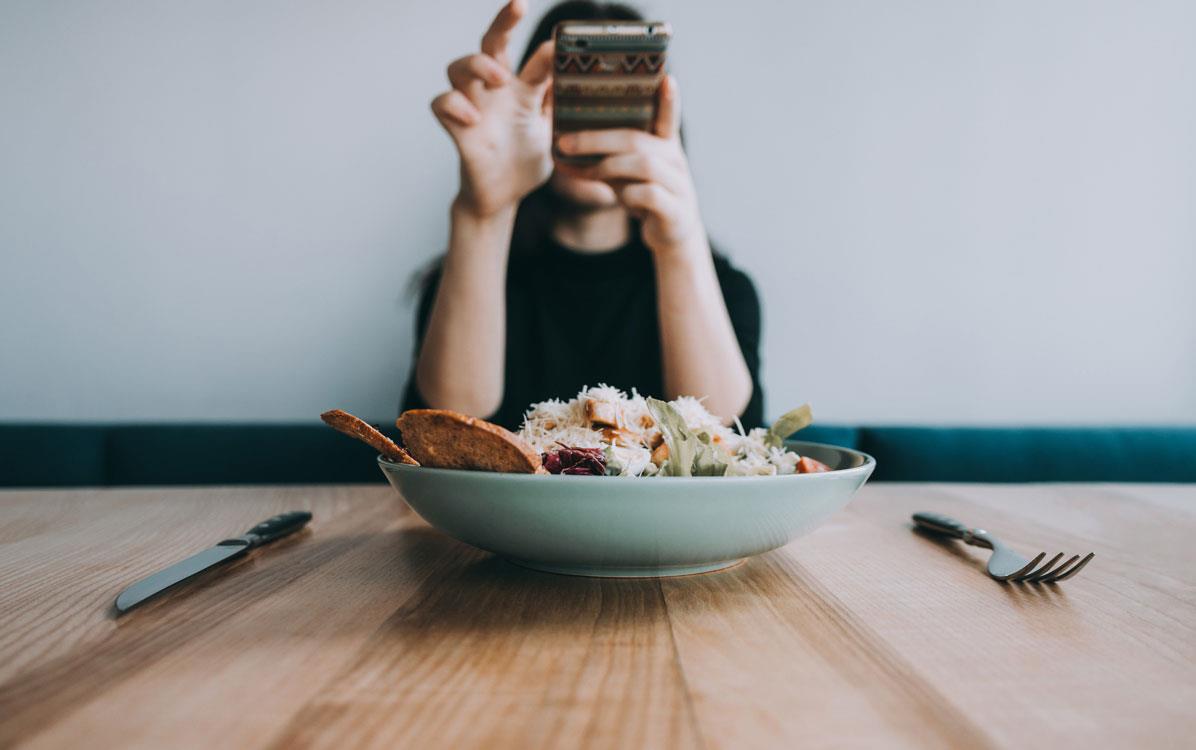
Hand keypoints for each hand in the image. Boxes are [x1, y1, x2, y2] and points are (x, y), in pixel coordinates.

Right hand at [430, 0, 553, 217]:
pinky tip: (473, 118)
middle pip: (490, 44)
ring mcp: (473, 107)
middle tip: (519, 6)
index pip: (529, 55)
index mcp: (520, 89)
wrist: (504, 197)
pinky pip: (441, 104)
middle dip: (503, 22)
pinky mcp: (457, 129)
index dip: (548, 47)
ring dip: (478, 64)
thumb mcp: (550, 130)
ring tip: (500, 79)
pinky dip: (455, 104)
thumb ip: (558, 102)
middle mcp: (494, 91)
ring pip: (458, 67)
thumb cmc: (525, 160)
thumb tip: (576, 71)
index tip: (560, 35)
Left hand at [555, 76, 705, 256]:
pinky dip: (628, 195)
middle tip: (565, 142)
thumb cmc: (646, 196)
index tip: (667, 77)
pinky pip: (649, 195)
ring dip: (608, 166)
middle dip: (597, 139)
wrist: (672, 235)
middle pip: (636, 140)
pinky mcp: (675, 210)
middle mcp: (675, 160)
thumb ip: (604, 158)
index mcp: (665, 146)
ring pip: (644, 165)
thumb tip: (562, 147)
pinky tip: (618, 199)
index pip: (668, 116)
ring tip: (586, 171)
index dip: (669, 99)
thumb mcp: (627, 174)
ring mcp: (679, 185)